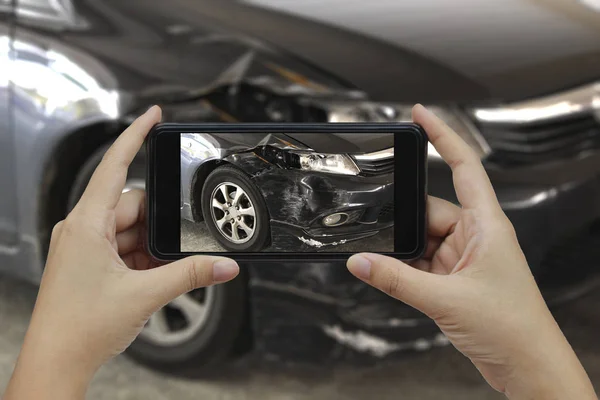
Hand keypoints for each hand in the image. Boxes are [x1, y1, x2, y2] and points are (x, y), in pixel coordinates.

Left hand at [4, 106, 239, 399]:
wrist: (57, 363)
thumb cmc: (79, 327)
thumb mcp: (145, 294)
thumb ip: (190, 275)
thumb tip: (223, 266)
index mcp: (86, 224)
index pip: (114, 166)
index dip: (136, 136)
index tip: (153, 116)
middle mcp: (82, 229)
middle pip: (133, 206)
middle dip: (159, 225)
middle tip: (175, 249)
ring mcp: (85, 246)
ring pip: (131, 230)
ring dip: (151, 248)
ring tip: (155, 276)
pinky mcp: (90, 262)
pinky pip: (124, 248)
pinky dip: (142, 260)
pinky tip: (150, 279)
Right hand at [347, 105, 596, 398]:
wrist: (525, 366)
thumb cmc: (512, 327)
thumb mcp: (445, 299)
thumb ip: (396, 279)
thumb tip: (360, 261)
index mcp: (487, 224)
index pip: (463, 166)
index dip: (442, 135)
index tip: (420, 114)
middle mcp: (475, 235)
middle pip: (427, 211)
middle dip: (403, 224)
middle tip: (381, 237)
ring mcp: (463, 257)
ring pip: (420, 239)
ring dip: (403, 253)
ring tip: (393, 270)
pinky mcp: (453, 278)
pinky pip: (420, 262)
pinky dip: (404, 269)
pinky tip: (395, 279)